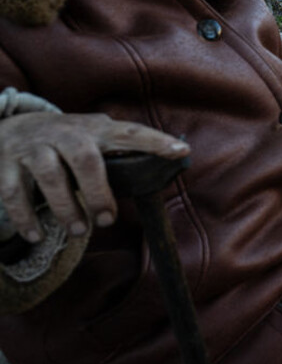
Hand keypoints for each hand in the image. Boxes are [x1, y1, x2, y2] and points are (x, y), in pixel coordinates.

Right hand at [0, 113, 188, 243]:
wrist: (11, 126)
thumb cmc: (67, 141)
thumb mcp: (94, 139)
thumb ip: (118, 155)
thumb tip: (156, 178)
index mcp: (94, 129)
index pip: (130, 133)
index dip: (155, 141)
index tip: (182, 150)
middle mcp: (64, 133)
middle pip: (85, 159)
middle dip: (98, 192)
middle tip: (108, 220)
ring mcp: (33, 147)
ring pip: (50, 176)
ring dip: (65, 208)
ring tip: (78, 232)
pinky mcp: (5, 163)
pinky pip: (13, 192)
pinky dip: (25, 218)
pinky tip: (36, 236)